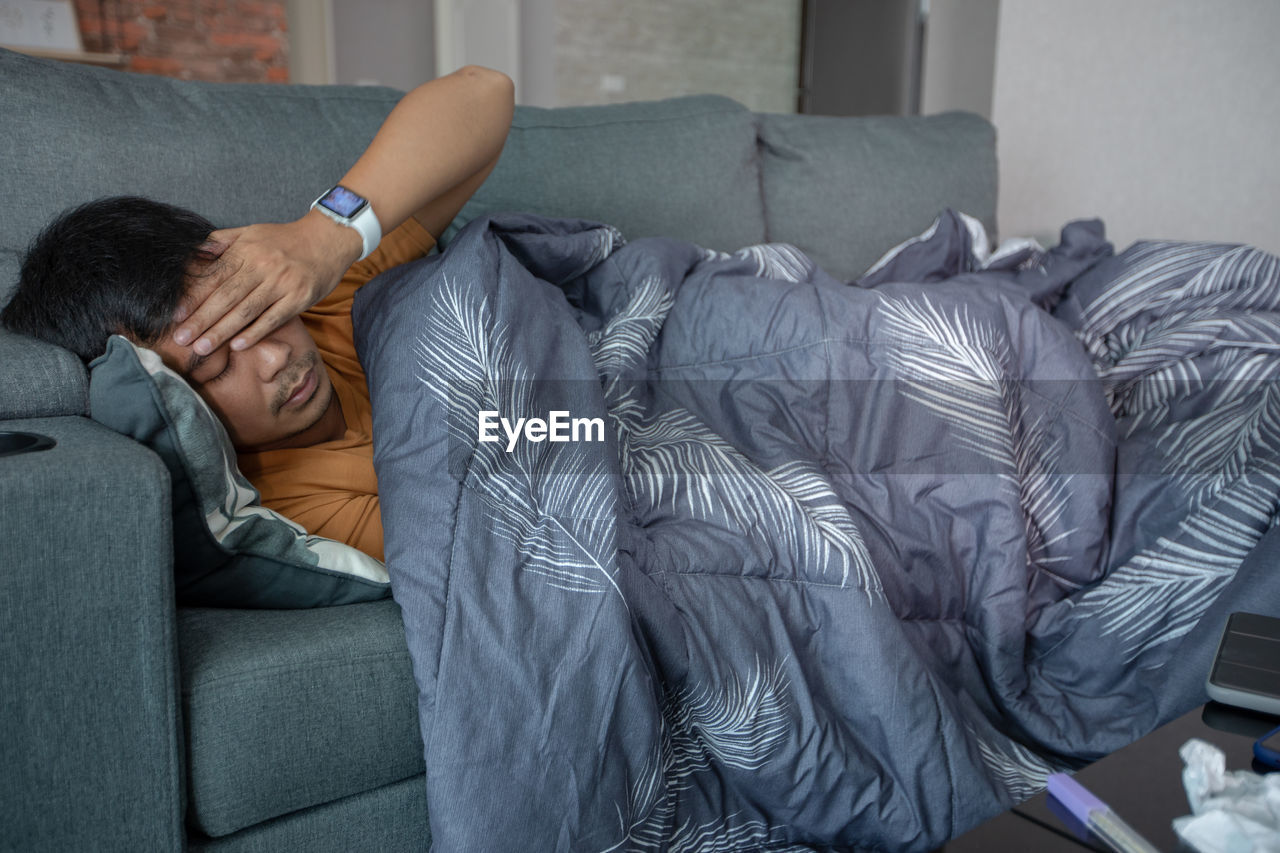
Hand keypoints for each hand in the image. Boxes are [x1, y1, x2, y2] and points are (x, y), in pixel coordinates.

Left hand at [172, 211, 362, 354]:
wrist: (328, 238)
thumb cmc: (286, 239)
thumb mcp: (251, 231)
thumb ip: (222, 241)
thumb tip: (194, 252)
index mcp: (246, 251)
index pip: (214, 277)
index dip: (194, 297)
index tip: (176, 316)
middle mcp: (262, 266)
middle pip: (225, 297)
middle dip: (201, 320)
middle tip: (181, 339)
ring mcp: (282, 283)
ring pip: (246, 311)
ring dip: (222, 331)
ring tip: (202, 348)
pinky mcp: (299, 298)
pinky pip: (273, 318)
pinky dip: (255, 333)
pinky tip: (238, 346)